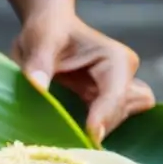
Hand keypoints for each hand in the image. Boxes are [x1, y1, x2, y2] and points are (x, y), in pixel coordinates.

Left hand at [12, 15, 154, 143]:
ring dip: (99, 128)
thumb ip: (40, 63)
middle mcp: (125, 77)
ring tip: (70, 132)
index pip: (116, 95)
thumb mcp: (40, 40)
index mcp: (115, 59)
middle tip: (70, 135)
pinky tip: (71, 133)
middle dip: (101, 124)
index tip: (88, 136)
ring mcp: (118, 92)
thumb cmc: (48, 29)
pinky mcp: (106, 104)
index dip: (103, 117)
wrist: (49, 28)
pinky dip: (93, 131)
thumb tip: (37, 86)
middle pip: (123, 112)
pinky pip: (109, 124)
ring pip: (121, 120)